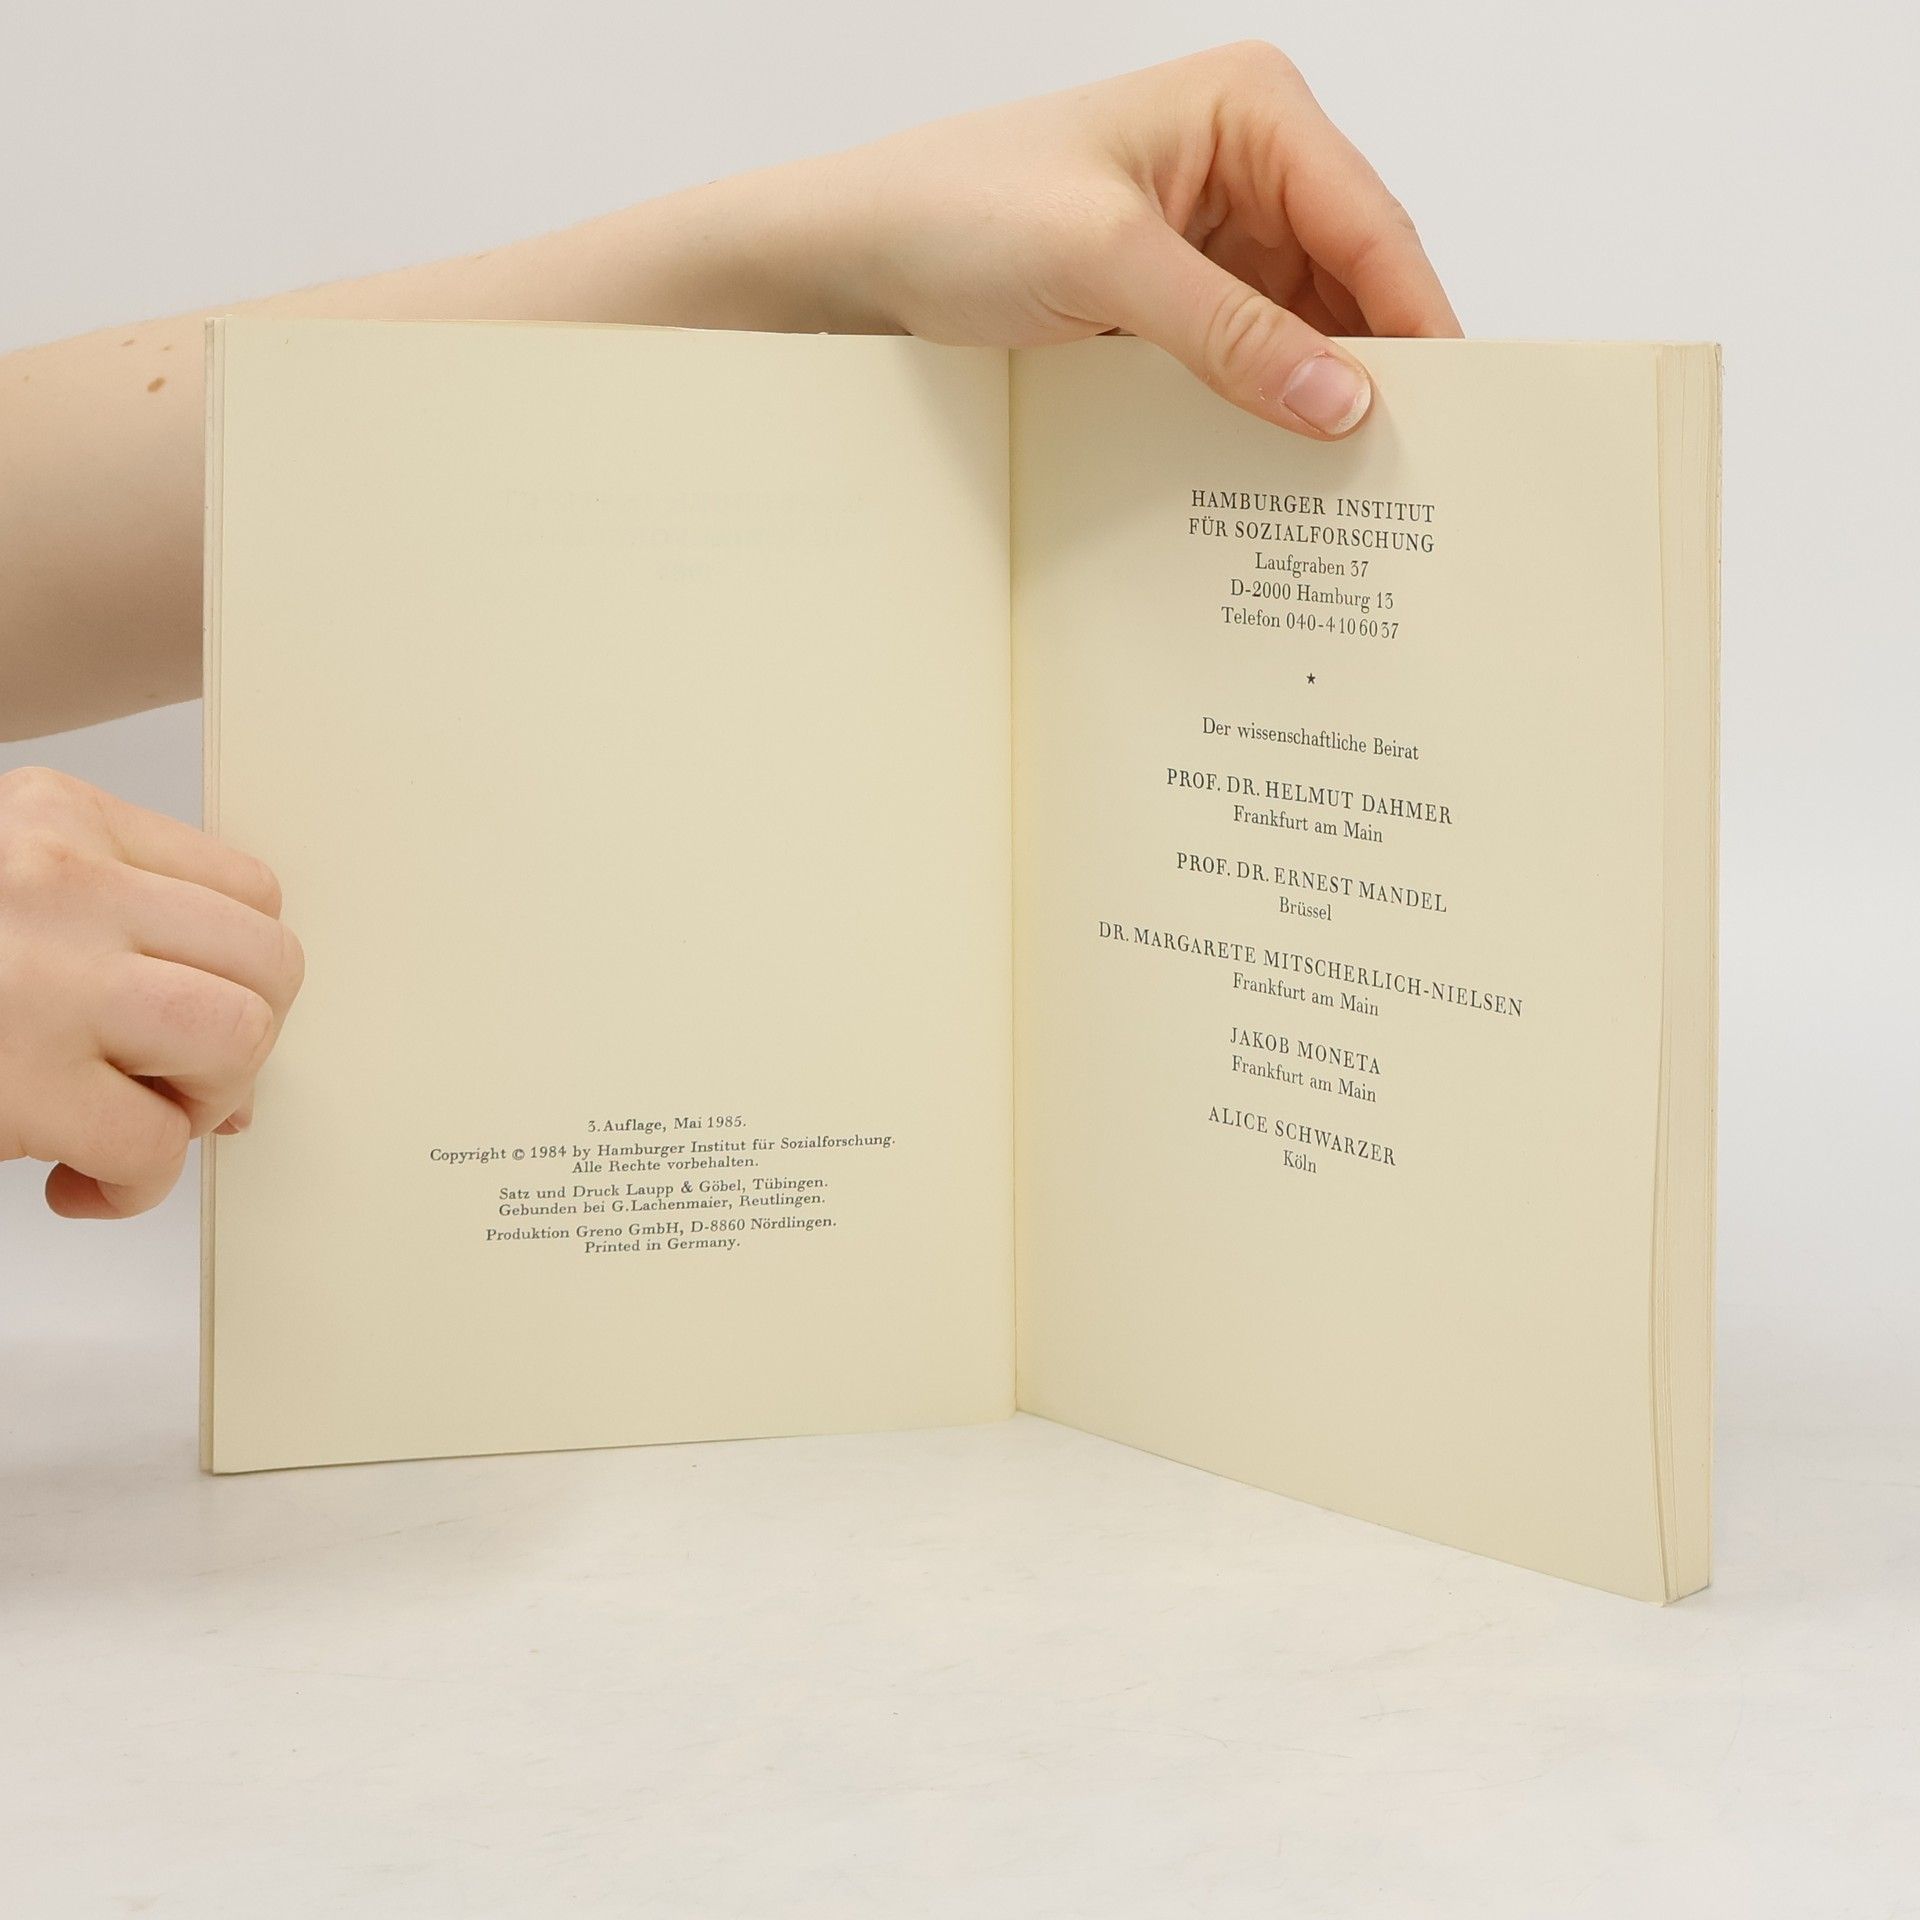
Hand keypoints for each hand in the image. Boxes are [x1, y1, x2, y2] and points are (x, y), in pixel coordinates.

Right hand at [0, 767, 302, 1218]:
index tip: (190, 1026)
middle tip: (171, 1084)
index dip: (241, 978)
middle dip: (243, 1043)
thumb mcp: (12, 914)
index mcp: (59, 820)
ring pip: (236, 1039)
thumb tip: (236, 1083)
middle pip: (269, 962)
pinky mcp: (19, 1080)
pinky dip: (132, 1186)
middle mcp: (58, 882)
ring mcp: (41, 977)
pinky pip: (154, 1145)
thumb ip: (119, 955)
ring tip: (131, 1123)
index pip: (248, 892)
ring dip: (199, 1107)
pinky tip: (76, 1182)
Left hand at [838, 42, 1459, 437]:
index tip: (1451, 415)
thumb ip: (1230, 334)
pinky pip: (1248, 356)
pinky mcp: (1176, 296)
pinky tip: (1275, 465)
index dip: (1417, 323)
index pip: (1370, 224)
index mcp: (1251, 111)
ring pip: (1305, 329)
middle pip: (1351, 281)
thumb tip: (1341, 400)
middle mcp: (1247, 164)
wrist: (859, 254)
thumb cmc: (960, 209)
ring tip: (1346, 485)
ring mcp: (1213, 235)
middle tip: (1407, 471)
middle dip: (1374, 369)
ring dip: (1317, 399)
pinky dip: (1262, 407)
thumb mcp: (1105, 263)